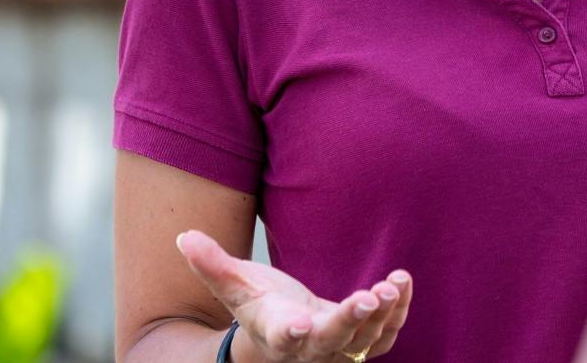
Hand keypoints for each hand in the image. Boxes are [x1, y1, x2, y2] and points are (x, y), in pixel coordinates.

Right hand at [176, 230, 411, 360]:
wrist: (283, 335)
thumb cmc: (258, 306)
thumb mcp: (235, 285)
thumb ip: (212, 265)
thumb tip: (184, 237)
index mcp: (276, 332)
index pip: (282, 336)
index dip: (290, 331)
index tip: (298, 324)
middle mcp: (309, 347)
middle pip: (331, 341)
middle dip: (349, 322)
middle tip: (367, 299)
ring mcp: (339, 348)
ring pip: (365, 341)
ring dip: (383, 314)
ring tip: (393, 284)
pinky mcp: (361, 341)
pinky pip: (385, 335)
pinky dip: (398, 312)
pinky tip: (402, 282)